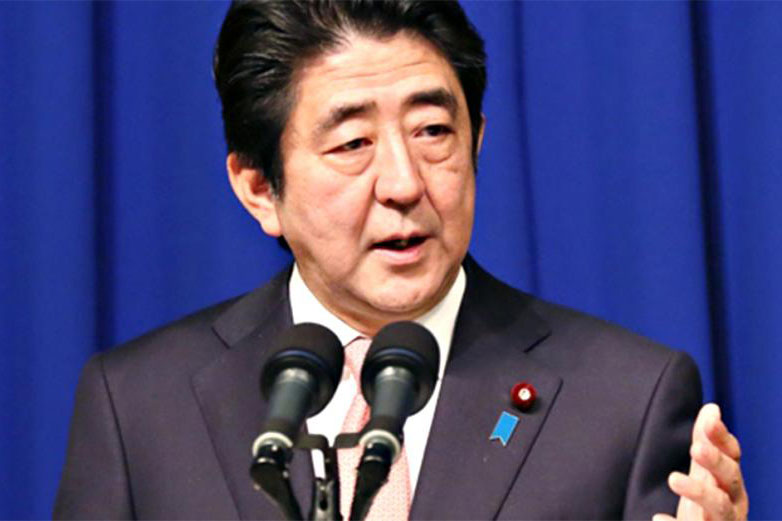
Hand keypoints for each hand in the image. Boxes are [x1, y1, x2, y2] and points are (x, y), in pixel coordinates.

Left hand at [653, 403, 747, 520]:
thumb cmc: (710, 501)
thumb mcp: (706, 471)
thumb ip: (706, 441)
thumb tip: (712, 408)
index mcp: (731, 480)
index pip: (733, 455)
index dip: (722, 438)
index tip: (709, 421)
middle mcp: (733, 501)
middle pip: (731, 479)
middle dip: (716, 462)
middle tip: (695, 448)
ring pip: (720, 507)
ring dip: (699, 492)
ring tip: (673, 478)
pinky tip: (659, 517)